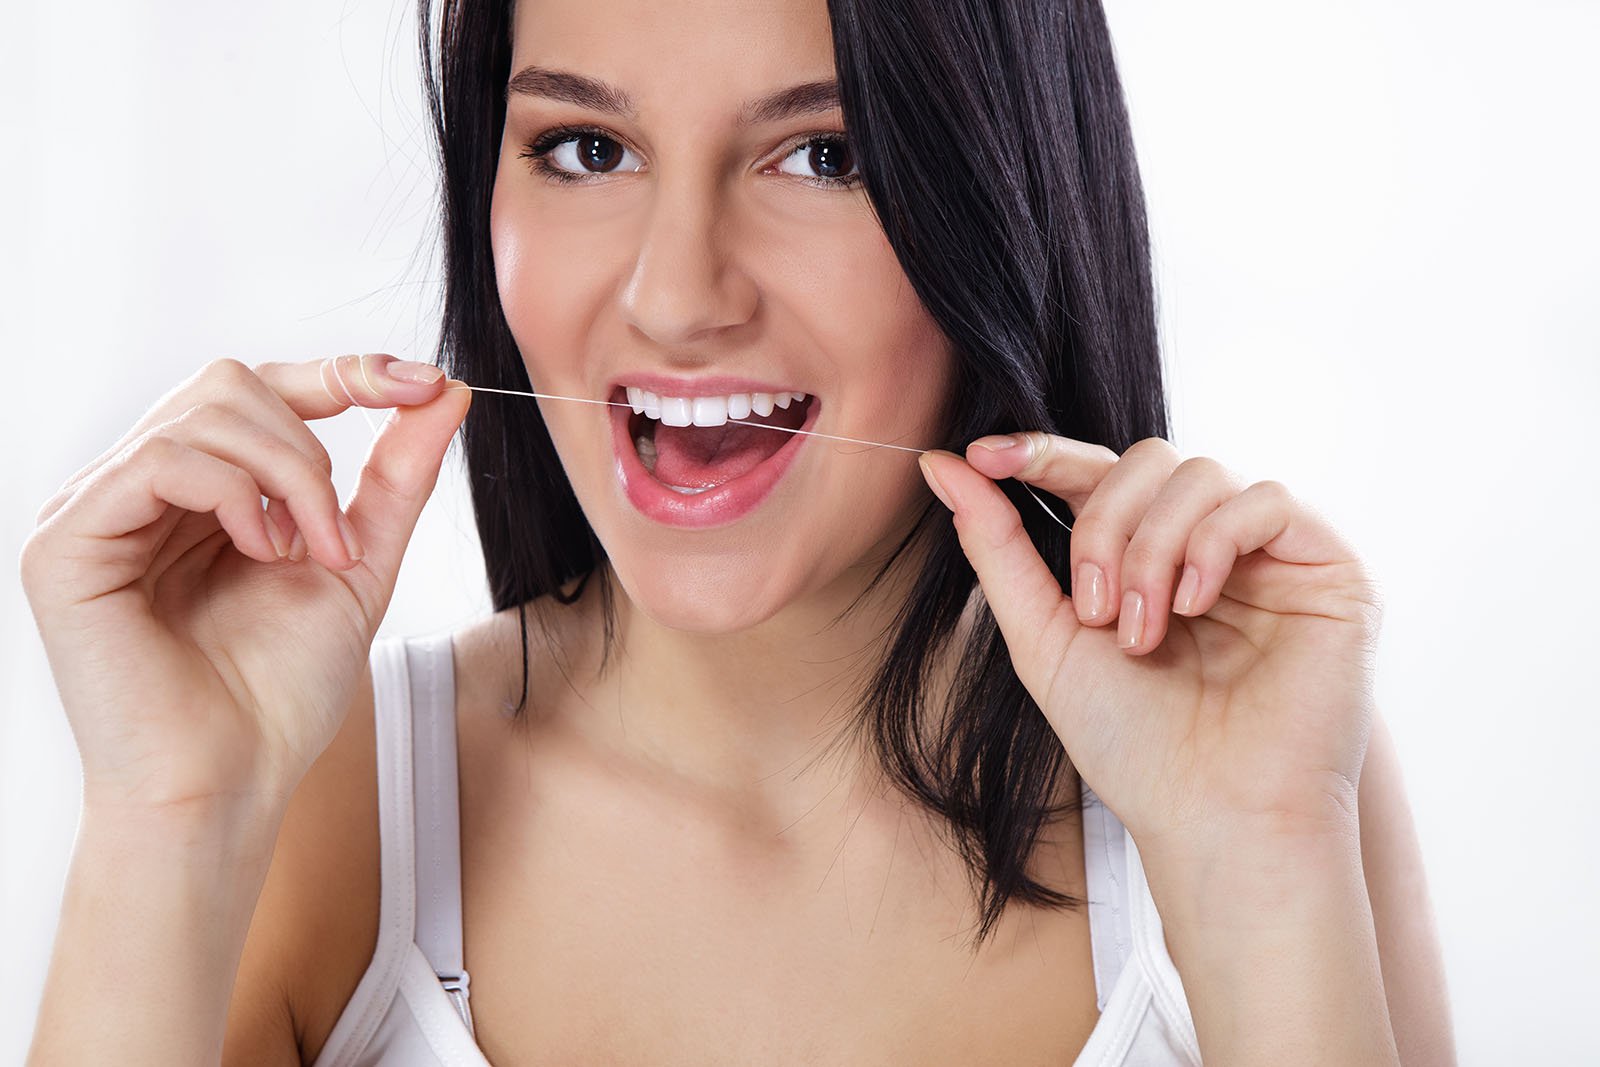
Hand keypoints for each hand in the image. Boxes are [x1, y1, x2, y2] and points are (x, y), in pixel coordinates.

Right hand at [20, 355, 469, 813]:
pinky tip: (260, 551)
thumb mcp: (359, 562)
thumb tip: (444, 391)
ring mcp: (97, 510)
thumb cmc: (280, 692)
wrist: (233, 782)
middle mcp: (142, 489)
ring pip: (203, 410)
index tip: (422, 383)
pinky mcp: (66, 543)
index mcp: (201, 491)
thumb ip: (397, 475)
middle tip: (337, 536)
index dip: (343, 372)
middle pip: (231, 382)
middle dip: (312, 445)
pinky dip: (236, 494)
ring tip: (304, 555)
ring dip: (289, 476)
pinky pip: (159, 458)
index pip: (263, 389)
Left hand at [918, 434, 1383, 852]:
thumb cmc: (1133, 744)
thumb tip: (942, 464)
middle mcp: (1208, 544)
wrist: (1212, 817)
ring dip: (1152, 547)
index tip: (982, 456)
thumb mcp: (1044, 638)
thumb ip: (998, 547)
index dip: (1042, 453)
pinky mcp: (1328, 565)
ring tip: (1143, 631)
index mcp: (1146, 557)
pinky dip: (1214, 542)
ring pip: (1199, 472)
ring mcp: (1269, 553)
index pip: (1097, 474)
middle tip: (1094, 611)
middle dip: (1102, 526)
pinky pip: (1266, 497)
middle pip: (1145, 460)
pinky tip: (1194, 605)